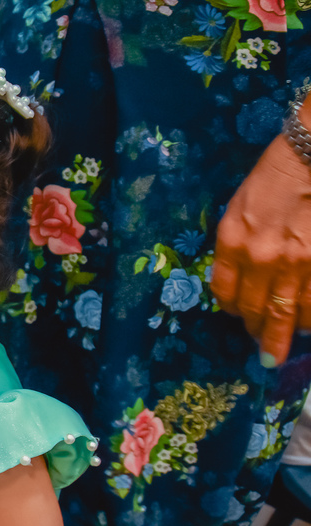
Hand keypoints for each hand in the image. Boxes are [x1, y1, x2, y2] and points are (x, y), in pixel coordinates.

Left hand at [212, 129, 310, 365]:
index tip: (242, 317)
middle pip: (257, 311)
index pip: (225, 294)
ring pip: (292, 314)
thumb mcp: (240, 208)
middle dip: (262, 334)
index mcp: (232, 241)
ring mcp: (299, 262)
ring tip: (290, 341)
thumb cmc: (278, 175)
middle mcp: (262, 257)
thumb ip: (237, 246)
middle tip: (266, 350)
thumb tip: (244, 281)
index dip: (234, 311)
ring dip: (289, 332)